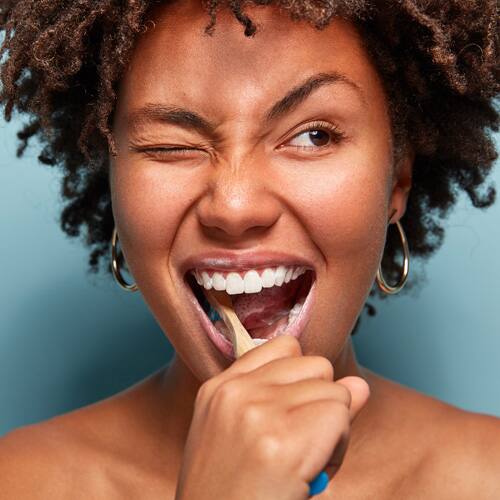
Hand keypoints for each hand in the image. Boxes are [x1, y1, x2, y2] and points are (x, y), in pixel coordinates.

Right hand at [175, 335, 369, 499]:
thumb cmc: (234, 494)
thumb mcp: (249, 437)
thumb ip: (298, 399)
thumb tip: (359, 384)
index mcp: (219, 389)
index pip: (286, 347)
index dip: (302, 379)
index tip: (292, 412)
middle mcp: (235, 392)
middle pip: (317, 365)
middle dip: (321, 402)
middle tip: (299, 445)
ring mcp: (257, 411)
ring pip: (336, 391)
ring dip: (333, 428)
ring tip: (304, 461)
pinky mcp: (282, 440)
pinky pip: (339, 415)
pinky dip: (338, 445)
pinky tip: (312, 471)